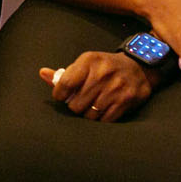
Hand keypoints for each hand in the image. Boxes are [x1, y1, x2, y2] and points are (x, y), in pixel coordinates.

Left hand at [40, 52, 154, 121]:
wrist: (138, 67)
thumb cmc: (105, 67)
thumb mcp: (86, 64)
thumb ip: (64, 73)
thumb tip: (42, 73)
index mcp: (88, 61)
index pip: (65, 84)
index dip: (59, 95)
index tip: (61, 97)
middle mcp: (102, 74)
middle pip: (76, 104)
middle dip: (74, 106)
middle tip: (79, 102)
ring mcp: (115, 88)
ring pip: (90, 114)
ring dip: (88, 114)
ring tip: (91, 106)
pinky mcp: (126, 101)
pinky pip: (105, 120)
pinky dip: (101, 119)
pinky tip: (102, 110)